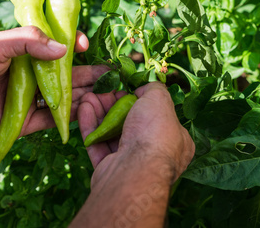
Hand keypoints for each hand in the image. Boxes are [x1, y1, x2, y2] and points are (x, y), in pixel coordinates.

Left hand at [0, 26, 107, 144]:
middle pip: (65, 74)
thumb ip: (28, 40)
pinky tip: (87, 114)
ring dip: (84, 95)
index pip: (55, 47)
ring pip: (62, 97)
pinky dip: (68, 118)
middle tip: (111, 74)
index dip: (72, 45)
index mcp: (22, 53)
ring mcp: (28, 100)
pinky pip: (51, 120)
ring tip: (107, 93)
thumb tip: (63, 49)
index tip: (84, 44)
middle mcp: (29, 76)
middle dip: (88, 73)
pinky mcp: (24, 123)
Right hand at [78, 82, 194, 187]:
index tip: (125, 89)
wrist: (135, 171)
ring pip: (112, 134)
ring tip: (88, 96)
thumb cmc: (154, 134)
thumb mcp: (160, 100)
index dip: (141, 100)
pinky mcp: (110, 170)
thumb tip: (144, 88)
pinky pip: (98, 145)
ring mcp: (132, 164)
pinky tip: (84, 109)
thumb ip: (154, 89)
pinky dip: (91, 127)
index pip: (158, 116)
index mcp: (175, 140)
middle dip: (114, 105)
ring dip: (99, 113)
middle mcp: (156, 153)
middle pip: (132, 123)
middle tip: (102, 91)